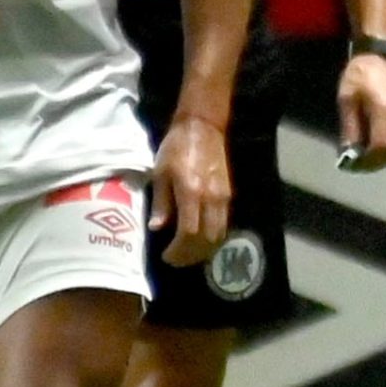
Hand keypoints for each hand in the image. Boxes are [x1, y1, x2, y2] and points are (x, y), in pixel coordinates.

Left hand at [150, 114, 231, 265]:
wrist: (203, 127)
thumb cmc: (176, 147)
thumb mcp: (161, 173)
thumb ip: (161, 202)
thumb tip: (157, 228)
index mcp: (191, 193)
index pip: (188, 233)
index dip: (178, 250)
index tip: (166, 255)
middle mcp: (211, 199)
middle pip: (206, 239)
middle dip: (191, 255)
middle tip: (175, 259)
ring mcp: (223, 198)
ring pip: (219, 235)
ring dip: (203, 249)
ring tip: (187, 252)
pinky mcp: (228, 195)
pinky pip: (223, 224)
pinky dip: (212, 237)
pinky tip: (199, 238)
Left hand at [336, 54, 385, 170]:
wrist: (380, 59)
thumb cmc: (360, 76)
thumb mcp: (347, 100)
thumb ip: (350, 128)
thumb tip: (349, 154)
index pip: (381, 146)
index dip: (368, 160)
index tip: (353, 165)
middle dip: (373, 163)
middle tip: (356, 166)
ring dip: (380, 158)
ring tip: (362, 159)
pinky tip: (371, 148)